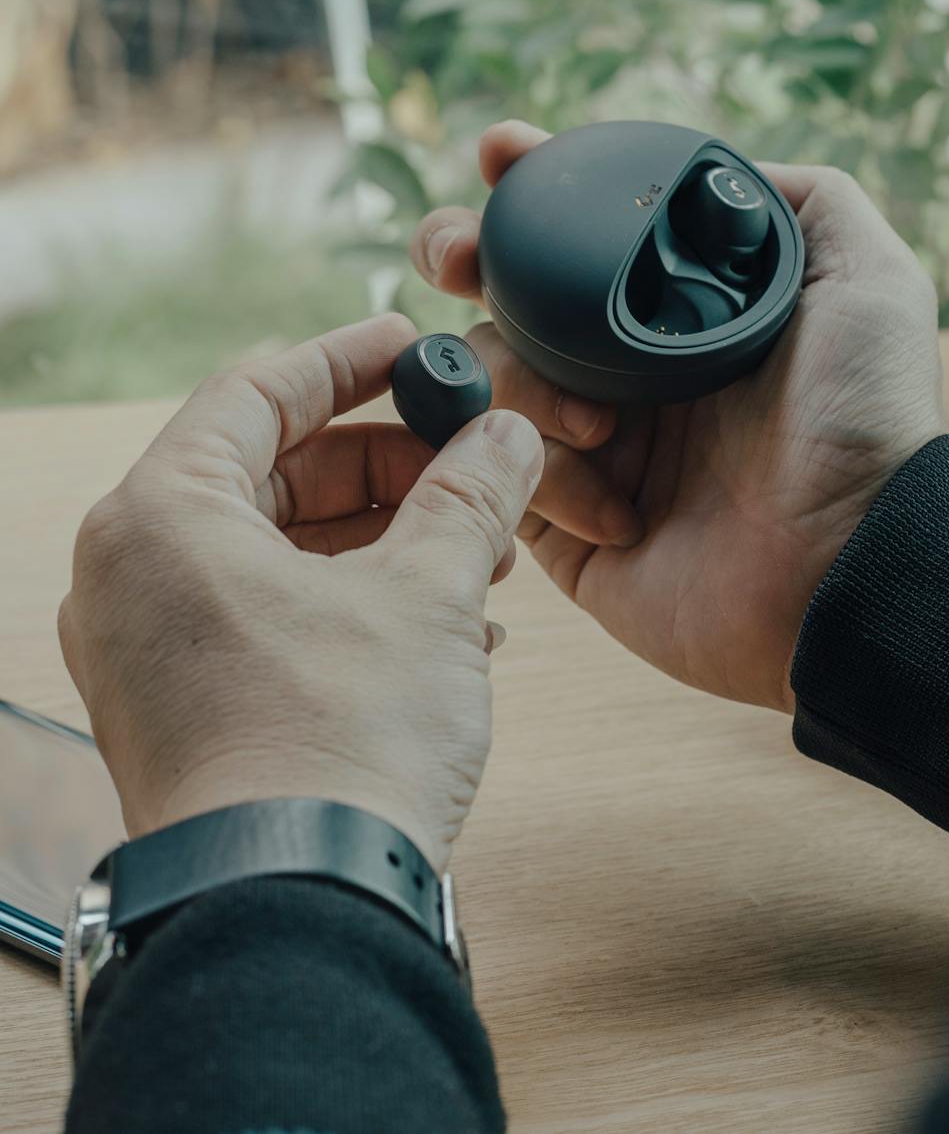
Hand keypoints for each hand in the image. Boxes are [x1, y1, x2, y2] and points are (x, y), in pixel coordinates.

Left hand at [58, 315, 543, 871]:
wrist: (299, 907)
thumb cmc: (338, 748)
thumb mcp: (427, 596)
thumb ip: (470, 497)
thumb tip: (508, 435)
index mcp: (162, 518)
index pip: (256, 391)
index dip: (348, 361)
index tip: (413, 348)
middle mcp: (133, 576)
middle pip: (274, 473)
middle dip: (389, 468)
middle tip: (470, 466)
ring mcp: (152, 648)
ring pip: (280, 548)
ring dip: (387, 539)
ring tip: (478, 551)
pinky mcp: (187, 705)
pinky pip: (272, 614)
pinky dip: (356, 600)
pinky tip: (448, 625)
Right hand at [411, 121, 942, 712]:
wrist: (847, 563)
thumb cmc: (865, 420)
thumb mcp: (865, 279)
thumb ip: (804, 202)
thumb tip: (722, 170)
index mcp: (677, 319)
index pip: (585, 238)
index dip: (532, 187)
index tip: (500, 155)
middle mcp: (625, 375)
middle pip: (505, 297)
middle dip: (465, 255)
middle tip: (458, 257)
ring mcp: (590, 451)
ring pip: (488, 380)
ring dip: (526, 386)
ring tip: (604, 429)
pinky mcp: (565, 530)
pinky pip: (499, 478)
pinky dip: (546, 478)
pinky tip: (622, 510)